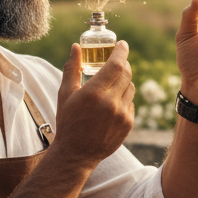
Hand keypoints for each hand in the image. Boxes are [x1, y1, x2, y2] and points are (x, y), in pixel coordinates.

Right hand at [53, 42, 135, 169]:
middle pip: (126, 74)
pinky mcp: (128, 124)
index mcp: (94, 93)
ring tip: (112, 83)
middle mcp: (111, 103)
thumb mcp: (65, 94)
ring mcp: (122, 114)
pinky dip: (124, 97)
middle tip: (117, 61)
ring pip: (131, 87)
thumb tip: (76, 47)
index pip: (116, 65)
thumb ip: (71, 68)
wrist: (76, 153)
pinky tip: (112, 102)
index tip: (122, 44)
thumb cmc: (68, 122)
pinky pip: (131, 103)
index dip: (121, 51)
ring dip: (124, 81)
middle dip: (123, 64)